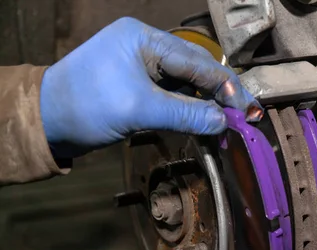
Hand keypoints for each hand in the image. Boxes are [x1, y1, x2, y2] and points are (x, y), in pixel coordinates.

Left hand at [40, 17, 259, 157]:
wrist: (47, 120)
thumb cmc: (87, 107)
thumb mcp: (139, 110)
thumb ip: (185, 114)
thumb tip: (224, 123)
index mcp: (144, 39)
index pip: (197, 62)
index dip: (226, 87)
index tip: (248, 111)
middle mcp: (147, 45)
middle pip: (196, 68)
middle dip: (223, 93)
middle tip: (247, 116)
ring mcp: (143, 63)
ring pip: (188, 81)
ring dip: (208, 102)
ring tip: (230, 122)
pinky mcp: (139, 82)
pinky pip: (174, 92)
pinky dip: (191, 107)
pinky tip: (207, 119)